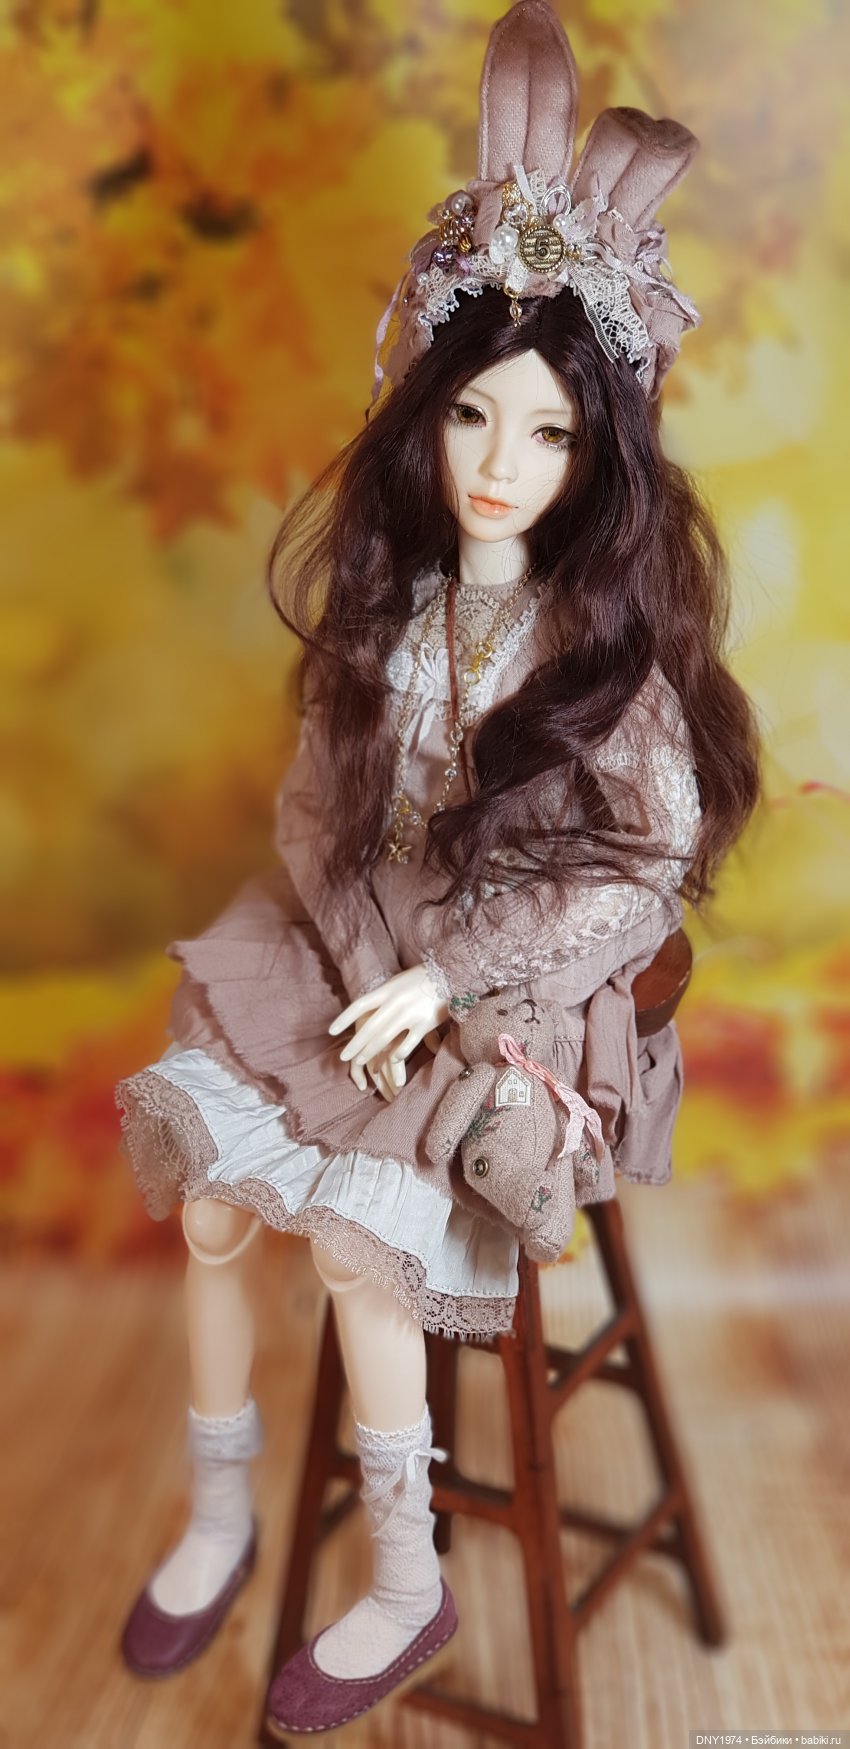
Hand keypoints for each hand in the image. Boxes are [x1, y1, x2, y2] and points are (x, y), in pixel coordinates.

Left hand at [329, 966, 449, 1091]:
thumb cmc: (419, 979)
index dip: (344, 1018)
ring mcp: (410, 1013)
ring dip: (370, 1051)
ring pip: (385, 1037)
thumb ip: (382, 996)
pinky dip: (398, 1052)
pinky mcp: (425, 1022)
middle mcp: (395, 1002)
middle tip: (344, 1057)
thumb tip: (363, 1009)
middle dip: (355, 1044)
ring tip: (360, 1061)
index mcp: (387, 990)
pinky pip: (408, 1042)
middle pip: (370, 1026)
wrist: (450, 973)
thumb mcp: (397, 982)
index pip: (359, 1005)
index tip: (331, 1031)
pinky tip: (392, 1059)